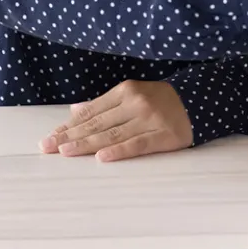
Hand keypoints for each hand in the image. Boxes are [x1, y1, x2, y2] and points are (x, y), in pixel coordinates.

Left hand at [39, 80, 192, 162]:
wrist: (199, 102)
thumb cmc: (161, 100)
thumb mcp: (132, 94)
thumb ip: (103, 104)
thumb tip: (74, 110)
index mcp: (125, 91)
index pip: (90, 111)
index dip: (69, 125)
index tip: (50, 137)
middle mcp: (135, 103)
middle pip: (97, 123)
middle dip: (70, 136)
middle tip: (48, 147)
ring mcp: (149, 120)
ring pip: (112, 134)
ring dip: (86, 144)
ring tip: (66, 152)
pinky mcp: (163, 136)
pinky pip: (136, 145)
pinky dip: (118, 151)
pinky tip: (101, 157)